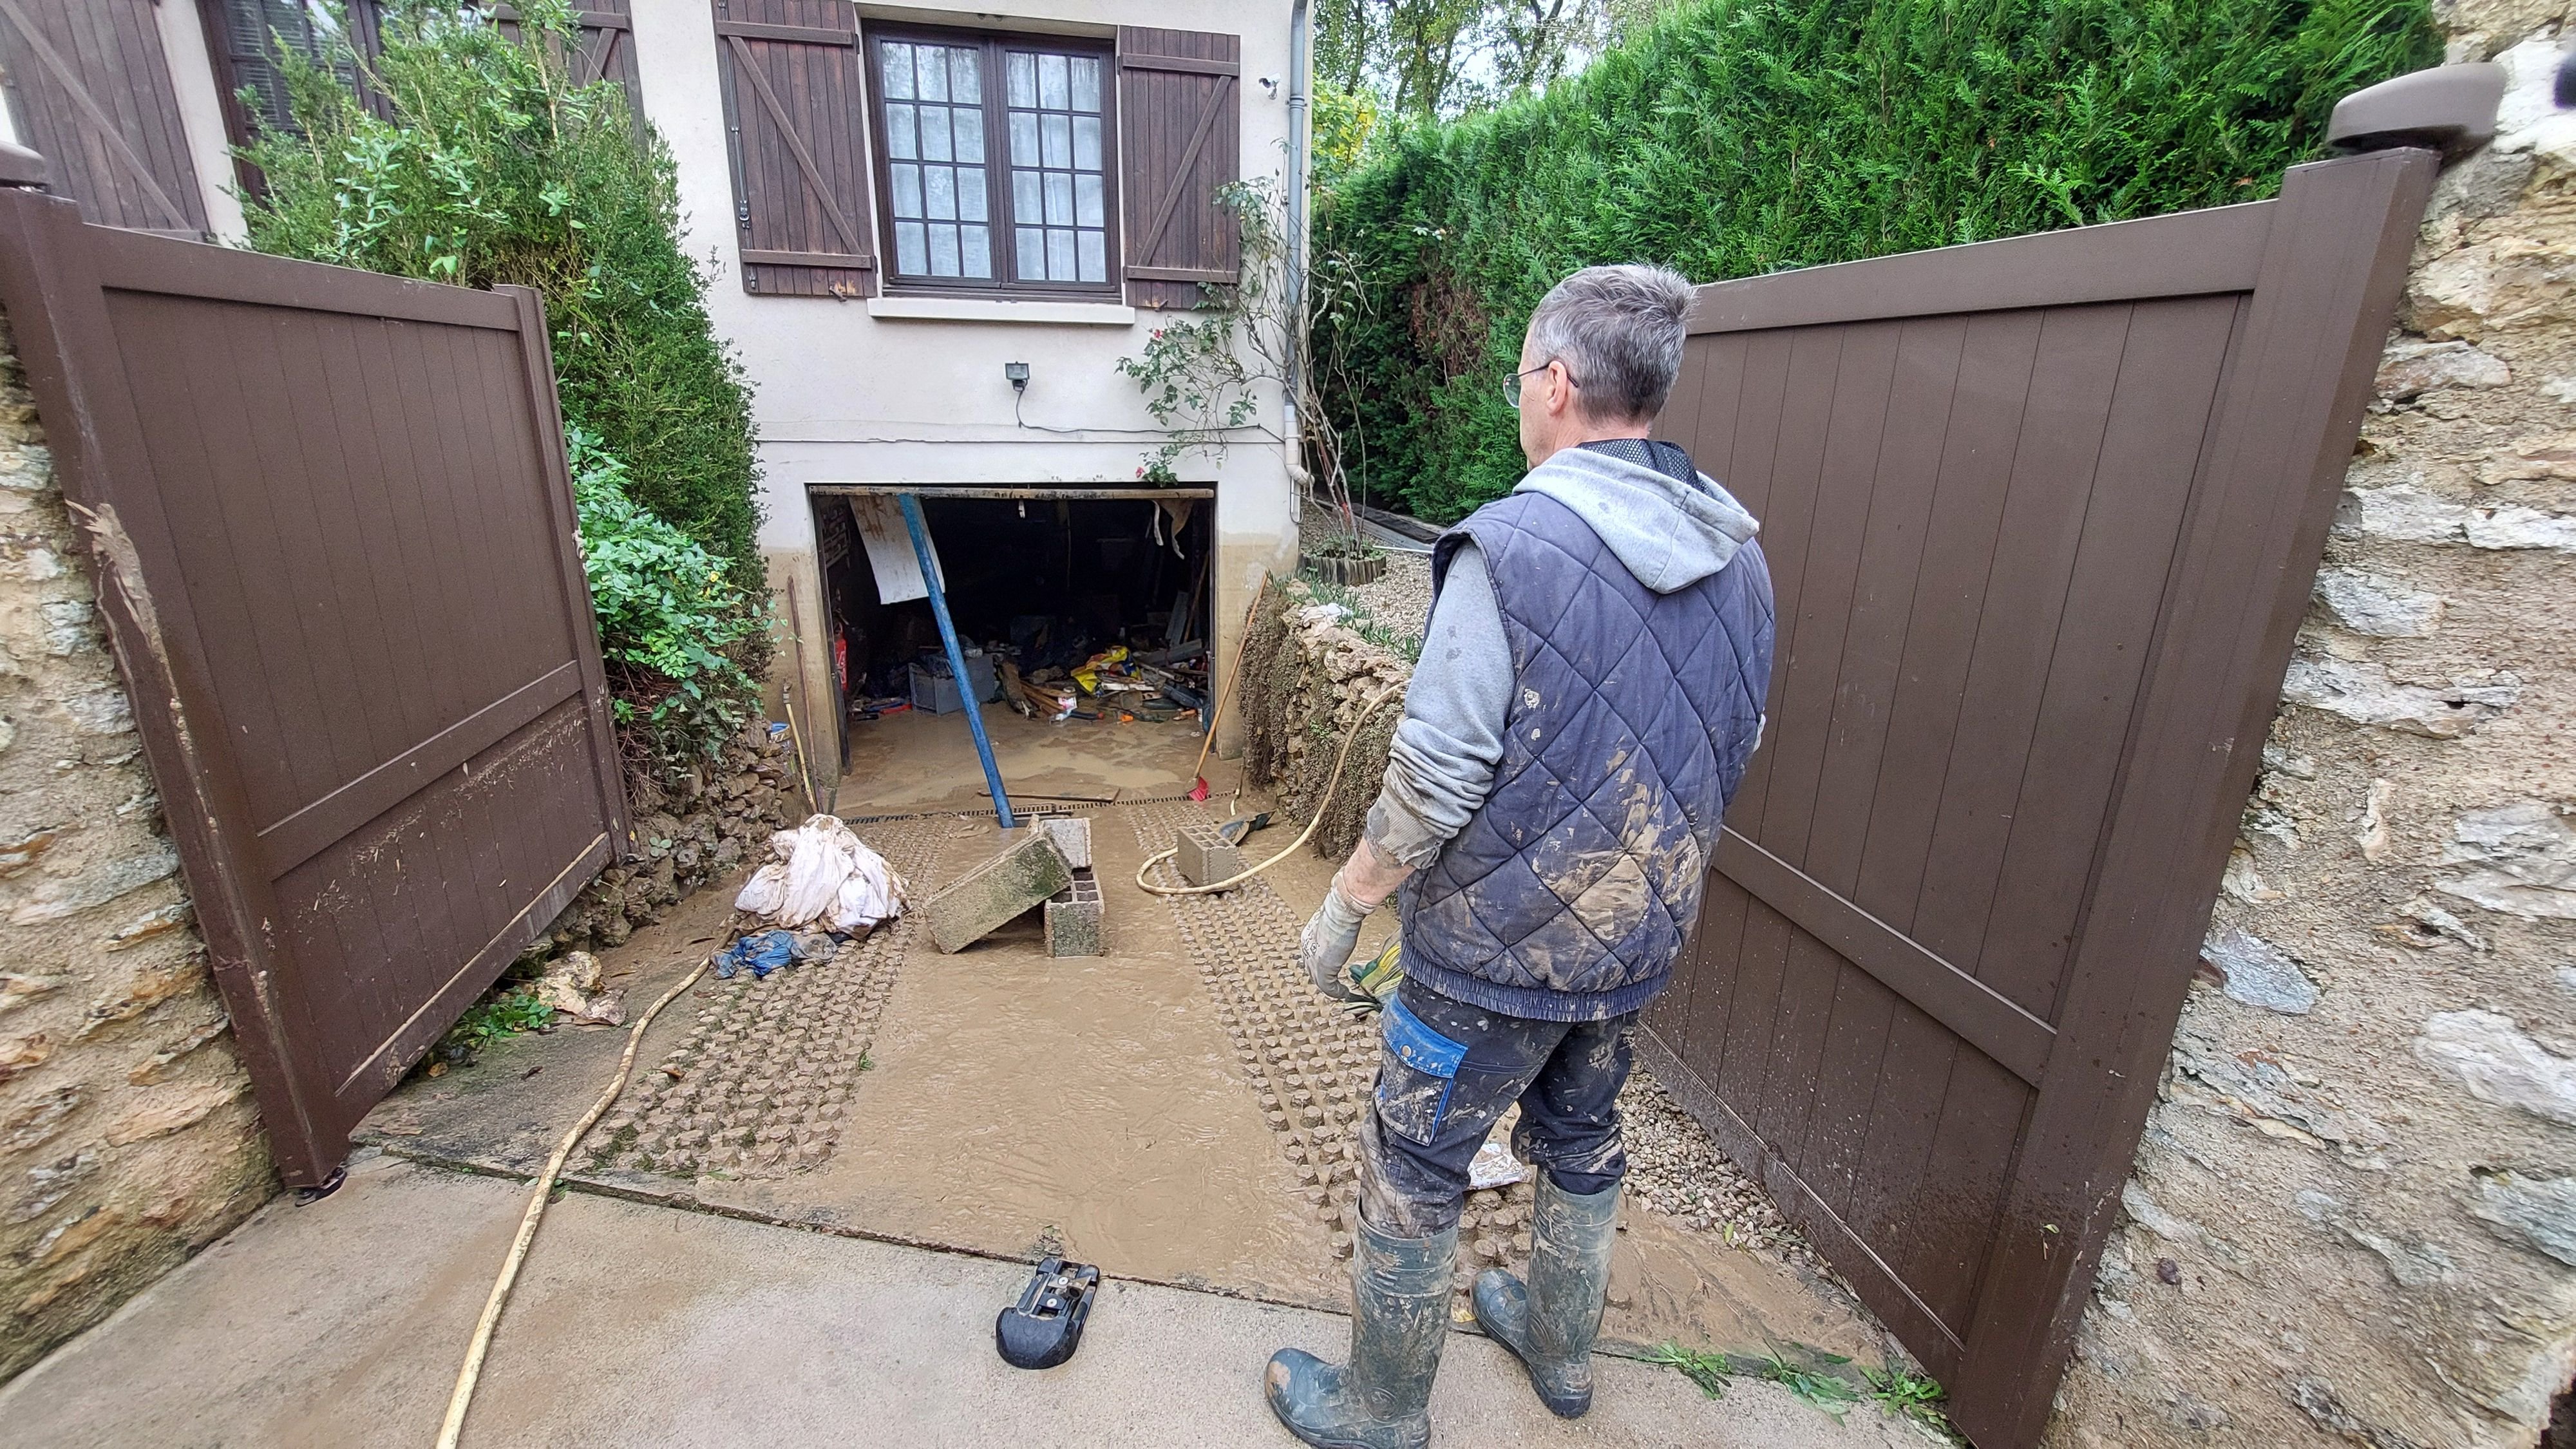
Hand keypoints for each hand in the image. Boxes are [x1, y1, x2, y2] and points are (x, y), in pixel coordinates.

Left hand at [1299, 885, 1369, 1000]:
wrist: (1341, 912)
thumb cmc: (1341, 910)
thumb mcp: (1337, 920)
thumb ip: (1339, 926)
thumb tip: (1349, 921)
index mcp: (1308, 937)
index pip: (1311, 956)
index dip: (1320, 964)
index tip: (1332, 966)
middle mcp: (1307, 950)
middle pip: (1312, 971)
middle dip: (1323, 978)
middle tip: (1336, 984)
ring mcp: (1313, 962)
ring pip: (1319, 981)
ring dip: (1331, 988)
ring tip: (1341, 992)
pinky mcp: (1323, 971)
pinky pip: (1329, 988)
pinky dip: (1337, 993)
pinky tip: (1345, 993)